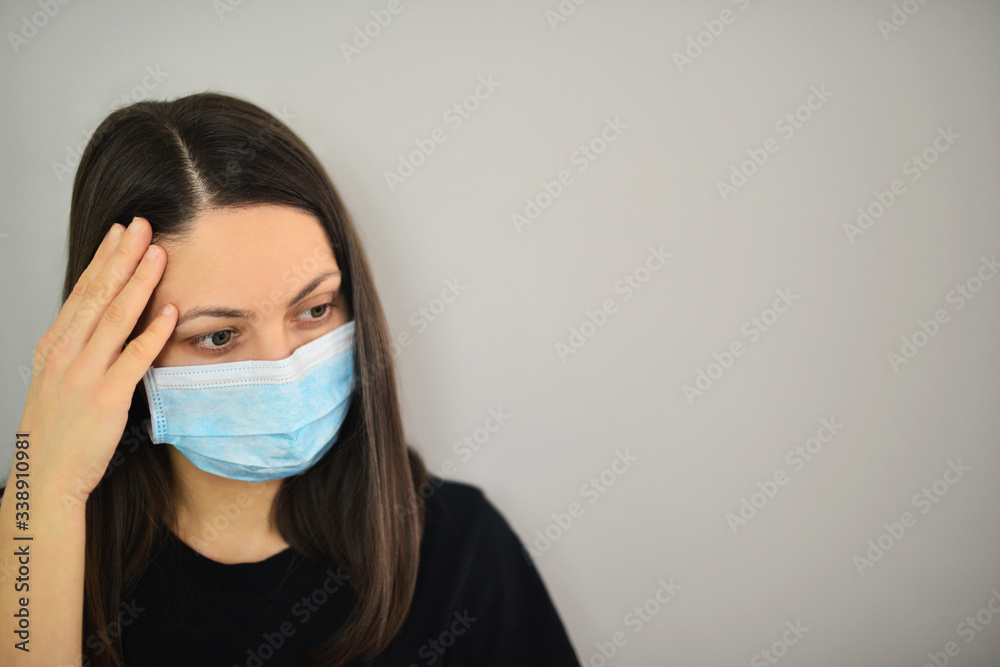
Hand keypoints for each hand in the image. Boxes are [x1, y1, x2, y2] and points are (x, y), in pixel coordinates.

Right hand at [15, 216, 175, 500]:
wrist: (44, 476)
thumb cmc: (56, 431)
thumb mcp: (57, 379)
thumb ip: (79, 349)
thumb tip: (102, 321)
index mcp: (55, 345)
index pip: (82, 292)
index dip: (104, 259)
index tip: (120, 232)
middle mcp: (67, 353)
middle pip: (99, 295)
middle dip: (122, 257)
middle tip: (142, 226)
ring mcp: (85, 374)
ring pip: (117, 318)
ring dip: (140, 283)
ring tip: (159, 255)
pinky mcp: (107, 398)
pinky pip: (134, 359)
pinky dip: (153, 333)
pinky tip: (170, 313)